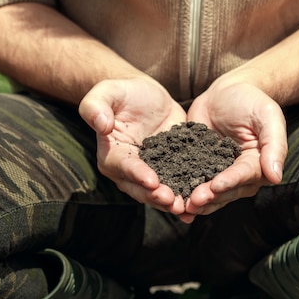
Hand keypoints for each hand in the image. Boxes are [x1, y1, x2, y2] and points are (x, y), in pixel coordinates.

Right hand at [78, 77, 186, 213]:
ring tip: (187, 207)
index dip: (137, 175)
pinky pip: (178, 183)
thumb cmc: (122, 92)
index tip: (152, 181)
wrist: (146, 94)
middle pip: (141, 188)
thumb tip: (101, 124)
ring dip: (172, 201)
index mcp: (112, 155)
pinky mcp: (171, 168)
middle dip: (157, 196)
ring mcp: (151, 172)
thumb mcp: (107, 92)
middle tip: (172, 201)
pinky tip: (203, 201)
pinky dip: (188, 193)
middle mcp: (129, 170)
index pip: (124, 167)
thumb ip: (95, 106)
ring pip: (160, 192)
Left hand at [181, 81, 286, 222]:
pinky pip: (190, 181)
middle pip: (225, 191)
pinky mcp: (198, 167)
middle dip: (209, 196)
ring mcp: (217, 173)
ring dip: (194, 200)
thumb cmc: (251, 100)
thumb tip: (276, 177)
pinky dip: (180, 190)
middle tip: (193, 201)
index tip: (215, 186)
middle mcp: (239, 175)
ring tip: (179, 204)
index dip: (229, 182)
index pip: (244, 176)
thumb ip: (274, 145)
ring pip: (207, 192)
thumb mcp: (267, 116)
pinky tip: (167, 197)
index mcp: (258, 164)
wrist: (225, 92)